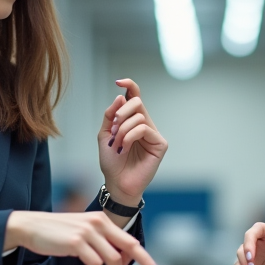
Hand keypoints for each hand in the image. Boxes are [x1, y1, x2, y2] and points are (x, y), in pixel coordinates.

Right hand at [5, 210, 160, 264]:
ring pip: (112, 258)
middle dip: (144, 263)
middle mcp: (98, 223)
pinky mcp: (76, 242)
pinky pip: (93, 264)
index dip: (144, 256)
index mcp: (101, 220)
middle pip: (129, 246)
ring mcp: (87, 232)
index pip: (129, 239)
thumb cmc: (55, 232)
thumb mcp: (82, 233)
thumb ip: (100, 243)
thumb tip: (116, 262)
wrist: (30, 226)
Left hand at [98, 79, 167, 209]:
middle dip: (121, 113)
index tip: (119, 81)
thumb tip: (121, 96)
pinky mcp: (160, 144)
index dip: (130, 85)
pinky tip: (124, 147)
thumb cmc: (112, 162)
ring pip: (138, 117)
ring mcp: (153, 134)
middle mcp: (145, 124)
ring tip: (117, 144)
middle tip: (113, 129)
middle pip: (137, 102)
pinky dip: (130, 136)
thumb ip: (110, 115)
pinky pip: (143, 129)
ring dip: (122, 130)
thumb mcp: (104, 134)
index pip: (135, 97)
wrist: (117, 183)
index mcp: (132, 120)